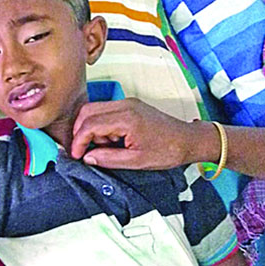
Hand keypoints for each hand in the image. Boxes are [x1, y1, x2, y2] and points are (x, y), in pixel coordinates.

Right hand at [71, 98, 208, 169]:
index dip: (78, 141)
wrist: (188, 140)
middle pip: (87, 111)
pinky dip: (101, 125)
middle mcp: (125, 105)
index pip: (90, 124)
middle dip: (80, 132)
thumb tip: (88, 157)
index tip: (77, 155)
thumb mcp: (137, 161)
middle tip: (83, 150)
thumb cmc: (168, 150)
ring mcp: (127, 103)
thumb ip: (109, 159)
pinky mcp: (129, 106)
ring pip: (94, 110)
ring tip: (103, 147)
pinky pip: (105, 111)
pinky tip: (110, 140)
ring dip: (91, 129)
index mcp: (126, 118)